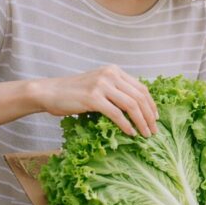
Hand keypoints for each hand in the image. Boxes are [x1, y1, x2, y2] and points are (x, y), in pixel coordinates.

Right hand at [32, 65, 157, 136]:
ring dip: (141, 122)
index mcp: (114, 71)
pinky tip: (131, 133)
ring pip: (131, 105)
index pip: (141, 88)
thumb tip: (138, 108)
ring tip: (146, 134)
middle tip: (154, 130)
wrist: (49, 92)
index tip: (156, 117)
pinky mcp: (93, 98)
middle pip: (139, 97)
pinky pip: (116, 114)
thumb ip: (116, 90)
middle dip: (150, 115)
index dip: (151, 104)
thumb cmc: (74, 93)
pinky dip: (126, 125)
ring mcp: (101, 85)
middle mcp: (110, 75)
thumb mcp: (99, 85)